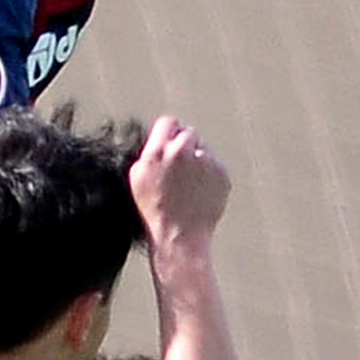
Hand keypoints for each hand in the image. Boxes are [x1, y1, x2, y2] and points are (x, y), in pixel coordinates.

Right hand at [129, 117, 230, 248]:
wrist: (179, 237)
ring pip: (205, 150)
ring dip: (199, 161)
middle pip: (189, 133)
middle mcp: (182, 152)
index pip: (168, 123)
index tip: (169, 143)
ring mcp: (205, 163)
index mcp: (157, 152)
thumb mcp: (138, 178)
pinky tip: (200, 193)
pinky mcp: (222, 174)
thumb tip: (162, 137)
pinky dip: (211, 176)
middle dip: (185, 146)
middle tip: (180, 168)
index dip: (168, 133)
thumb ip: (150, 152)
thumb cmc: (154, 210)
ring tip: (189, 187)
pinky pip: (216, 166)